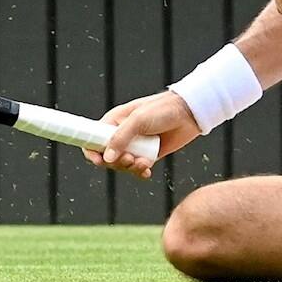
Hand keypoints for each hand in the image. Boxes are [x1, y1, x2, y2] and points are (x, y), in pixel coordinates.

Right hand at [82, 91, 200, 178]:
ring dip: (130, 168)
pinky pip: (137, 169)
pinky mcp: (147, 155)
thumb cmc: (162, 109)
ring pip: (122, 165)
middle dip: (116, 163)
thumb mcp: (138, 120)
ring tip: (144, 162)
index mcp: (114, 122)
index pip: (93, 138)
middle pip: (107, 157)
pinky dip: (140, 172)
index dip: (92, 151)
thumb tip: (106, 158)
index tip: (98, 160)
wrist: (189, 114)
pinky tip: (146, 171)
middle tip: (129, 159)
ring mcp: (135, 146)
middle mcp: (122, 135)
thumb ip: (120, 138)